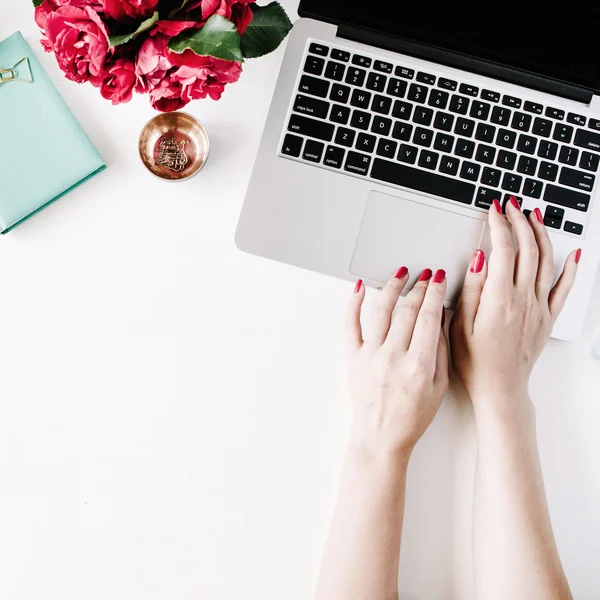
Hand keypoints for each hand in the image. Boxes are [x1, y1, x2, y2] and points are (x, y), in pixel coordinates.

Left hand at [346, 267, 448, 458]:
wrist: (381, 438)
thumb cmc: (412, 417)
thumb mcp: (440, 387)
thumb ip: (439, 351)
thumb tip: (438, 318)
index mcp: (418, 364)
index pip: (428, 316)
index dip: (434, 293)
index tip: (438, 280)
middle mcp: (393, 356)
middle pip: (407, 309)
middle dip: (418, 287)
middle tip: (425, 276)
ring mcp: (370, 355)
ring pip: (380, 310)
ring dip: (392, 287)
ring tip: (400, 274)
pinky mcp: (352, 358)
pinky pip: (349, 324)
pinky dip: (352, 303)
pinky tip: (359, 287)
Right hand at [450, 198, 579, 413]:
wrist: (500, 388)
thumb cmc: (476, 361)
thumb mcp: (461, 324)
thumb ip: (473, 288)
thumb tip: (480, 258)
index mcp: (500, 299)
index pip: (504, 250)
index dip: (500, 225)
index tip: (495, 210)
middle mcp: (524, 300)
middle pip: (528, 250)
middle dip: (520, 222)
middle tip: (513, 205)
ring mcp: (539, 308)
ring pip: (546, 262)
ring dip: (542, 235)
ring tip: (536, 216)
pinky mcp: (547, 318)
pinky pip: (564, 288)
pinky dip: (571, 269)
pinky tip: (574, 254)